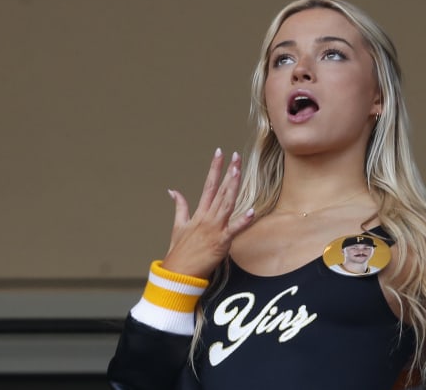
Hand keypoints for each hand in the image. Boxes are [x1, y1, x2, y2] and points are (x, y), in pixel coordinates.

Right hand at [162, 148, 253, 277]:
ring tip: (239, 172)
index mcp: (199, 213)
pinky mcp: (221, 242)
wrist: (178, 273)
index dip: (215, 168)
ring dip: (232, 188)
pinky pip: (234, 229)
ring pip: (226, 204)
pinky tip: (253, 211)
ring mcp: (214, 229)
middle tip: (236, 157)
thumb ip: (179, 206)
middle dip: (228, 173)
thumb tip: (173, 190)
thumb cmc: (179, 251)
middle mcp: (207, 218)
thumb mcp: (178, 226)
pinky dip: (243, 221)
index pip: (208, 185)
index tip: (220, 153)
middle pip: (219, 191)